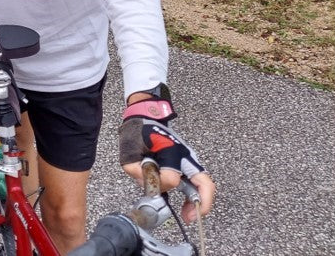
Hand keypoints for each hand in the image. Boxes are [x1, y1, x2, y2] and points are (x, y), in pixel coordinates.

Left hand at [119, 105, 215, 222]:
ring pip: (201, 186)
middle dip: (200, 204)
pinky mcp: (184, 166)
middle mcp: (185, 157)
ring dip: (195, 203)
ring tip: (186, 215)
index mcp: (172, 151)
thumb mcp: (130, 148)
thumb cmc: (137, 131)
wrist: (144, 117)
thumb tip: (150, 183)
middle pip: (204, 183)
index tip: (152, 187)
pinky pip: (193, 185)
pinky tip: (182, 207)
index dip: (162, 184)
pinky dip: (191, 198)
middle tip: (188, 218)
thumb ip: (137, 168)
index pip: (173, 177)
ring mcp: (187, 162)